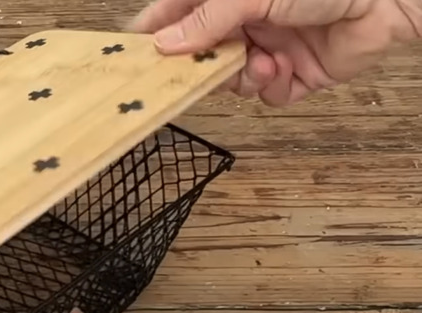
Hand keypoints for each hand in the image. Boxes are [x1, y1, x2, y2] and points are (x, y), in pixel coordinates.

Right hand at [129, 0, 421, 105]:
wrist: (388, 1)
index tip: (133, 54)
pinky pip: (265, 95)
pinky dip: (270, 87)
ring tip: (261, 63)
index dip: (155, 33)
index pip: (178, 15)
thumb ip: (206, 19)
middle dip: (202, 65)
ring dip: (240, 77)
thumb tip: (164, 43)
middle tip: (199, 70)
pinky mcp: (292, 75)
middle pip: (200, 55)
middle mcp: (245, 21)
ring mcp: (267, 48)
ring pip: (229, 80)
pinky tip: (282, 70)